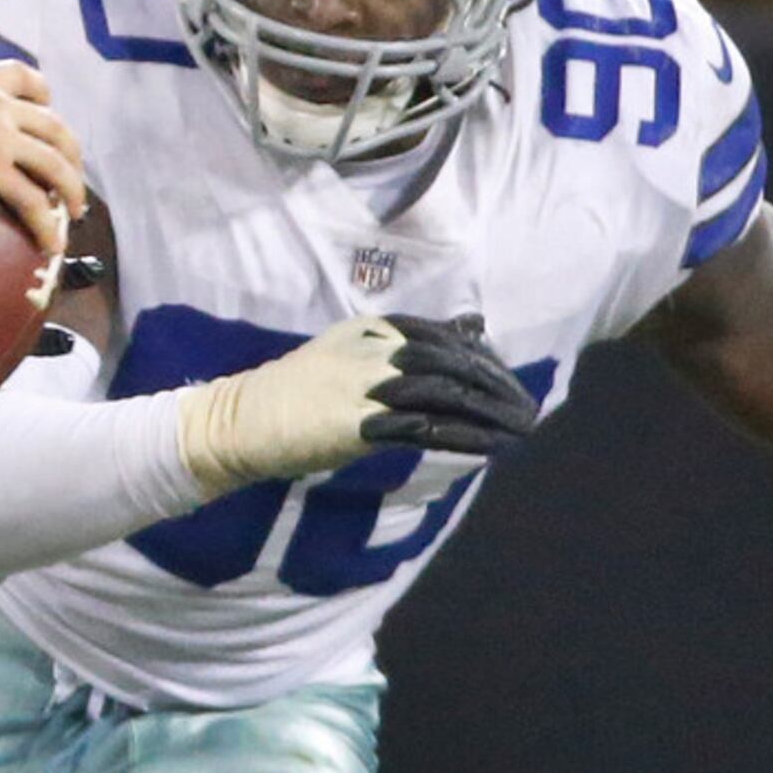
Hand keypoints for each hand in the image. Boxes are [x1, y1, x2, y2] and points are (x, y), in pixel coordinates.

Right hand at [0, 61, 86, 254]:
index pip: (26, 77)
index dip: (44, 94)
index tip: (48, 106)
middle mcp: (0, 105)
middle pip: (55, 126)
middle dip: (71, 152)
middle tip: (72, 173)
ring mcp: (2, 137)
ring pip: (55, 163)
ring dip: (72, 189)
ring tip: (75, 213)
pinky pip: (33, 200)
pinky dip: (47, 223)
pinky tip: (52, 244)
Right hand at [175, 311, 539, 498]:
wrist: (245, 419)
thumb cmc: (297, 390)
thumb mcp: (353, 350)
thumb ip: (408, 341)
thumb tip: (471, 325)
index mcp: (372, 330)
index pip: (444, 337)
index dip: (483, 360)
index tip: (508, 385)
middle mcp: (373, 350)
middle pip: (451, 362)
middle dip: (496, 386)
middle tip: (527, 410)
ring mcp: (364, 385)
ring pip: (444, 392)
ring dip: (490, 412)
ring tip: (522, 429)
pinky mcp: (357, 422)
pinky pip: (422, 427)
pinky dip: (463, 435)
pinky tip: (490, 447)